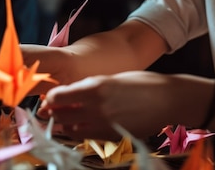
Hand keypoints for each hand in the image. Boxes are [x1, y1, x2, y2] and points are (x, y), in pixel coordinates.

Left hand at [39, 71, 176, 140]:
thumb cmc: (142, 83)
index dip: (49, 98)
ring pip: (72, 129)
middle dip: (52, 113)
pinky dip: (79, 132)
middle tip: (45, 112)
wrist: (169, 100)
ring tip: (58, 121)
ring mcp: (105, 125)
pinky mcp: (113, 137)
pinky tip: (78, 127)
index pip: (59, 97)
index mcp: (95, 88)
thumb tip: (70, 93)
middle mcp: (97, 108)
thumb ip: (90, 86)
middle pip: (62, 115)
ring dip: (63, 125)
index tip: (47, 98)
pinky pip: (87, 137)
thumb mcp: (112, 78)